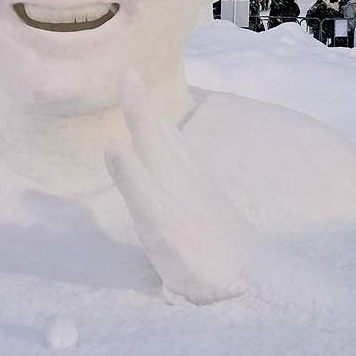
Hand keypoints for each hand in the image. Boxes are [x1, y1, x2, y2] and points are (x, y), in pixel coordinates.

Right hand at [105, 71, 248, 304]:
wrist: (242, 283)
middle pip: (164, 131)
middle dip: (147, 106)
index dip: (136, 104)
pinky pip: (187, 159)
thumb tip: (112, 143)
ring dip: (163, 123)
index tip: (127, 72)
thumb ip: (134, 183)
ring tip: (154, 109)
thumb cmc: (192, 256)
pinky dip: (176, 145)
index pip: (148, 130)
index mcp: (168, 174)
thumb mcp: (154, 222)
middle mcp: (187, 173)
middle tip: (135, 80)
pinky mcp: (212, 203)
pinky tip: (181, 157)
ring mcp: (202, 187)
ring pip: (179, 144)